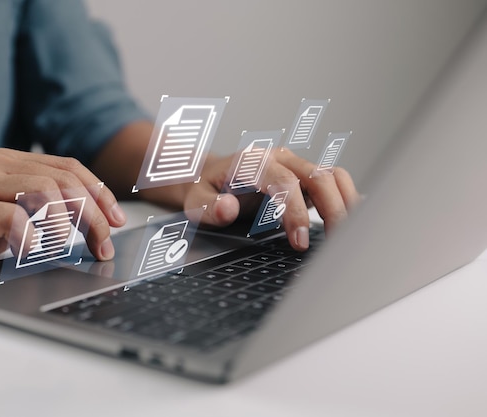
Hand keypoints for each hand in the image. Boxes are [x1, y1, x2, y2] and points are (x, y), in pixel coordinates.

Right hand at [0, 148, 125, 273]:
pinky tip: (36, 250)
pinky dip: (28, 232)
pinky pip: (5, 214)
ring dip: (67, 221)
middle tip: (104, 245)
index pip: (68, 168)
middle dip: (93, 214)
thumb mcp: (0, 216)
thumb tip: (83, 230)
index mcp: (9, 163)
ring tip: (74, 247)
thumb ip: (34, 213)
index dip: (98, 193)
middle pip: (62, 179)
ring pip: (40, 188)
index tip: (118, 220)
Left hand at [183, 148, 359, 249]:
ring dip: (345, 204)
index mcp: (254, 161)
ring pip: (333, 176)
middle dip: (333, 210)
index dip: (296, 212)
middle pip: (319, 175)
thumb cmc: (204, 190)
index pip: (285, 182)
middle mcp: (279, 158)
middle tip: (335, 246)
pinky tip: (351, 221)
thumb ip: (209, 207)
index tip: (300, 242)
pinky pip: (334, 182)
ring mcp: (295, 165)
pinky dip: (346, 199)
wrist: (208, 177)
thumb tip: (228, 209)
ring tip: (347, 237)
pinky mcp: (304, 177)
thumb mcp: (195, 201)